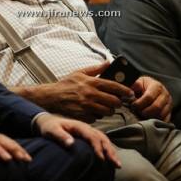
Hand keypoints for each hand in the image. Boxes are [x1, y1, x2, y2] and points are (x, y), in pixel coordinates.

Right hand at [14, 62, 133, 122]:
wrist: (50, 97)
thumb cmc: (66, 84)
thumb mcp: (80, 73)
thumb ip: (96, 69)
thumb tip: (108, 62)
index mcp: (91, 82)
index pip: (114, 86)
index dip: (125, 90)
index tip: (131, 93)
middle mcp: (90, 94)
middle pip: (114, 101)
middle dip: (118, 103)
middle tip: (117, 102)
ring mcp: (86, 106)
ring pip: (107, 111)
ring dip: (109, 110)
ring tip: (106, 107)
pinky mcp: (82, 116)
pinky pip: (97, 118)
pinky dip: (97, 116)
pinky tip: (93, 111)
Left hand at [35, 113, 120, 167]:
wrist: (48, 121)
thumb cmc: (49, 128)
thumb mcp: (52, 131)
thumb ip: (61, 137)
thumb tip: (71, 144)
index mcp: (79, 126)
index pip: (91, 136)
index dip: (97, 147)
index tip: (101, 159)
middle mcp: (86, 127)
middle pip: (102, 138)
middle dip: (110, 151)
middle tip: (116, 164)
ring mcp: (88, 130)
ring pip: (104, 139)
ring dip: (111, 151)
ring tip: (117, 164)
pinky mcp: (88, 135)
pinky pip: (101, 141)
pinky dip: (108, 149)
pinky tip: (111, 158)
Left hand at [130, 76, 171, 121]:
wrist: (154, 88)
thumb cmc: (144, 86)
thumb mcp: (139, 82)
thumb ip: (135, 86)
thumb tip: (131, 94)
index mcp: (157, 86)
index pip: (149, 97)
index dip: (139, 103)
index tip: (133, 105)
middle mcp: (165, 94)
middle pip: (156, 107)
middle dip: (144, 112)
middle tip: (137, 112)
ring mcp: (169, 103)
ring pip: (161, 115)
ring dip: (150, 117)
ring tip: (142, 115)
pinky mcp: (170, 111)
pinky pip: (165, 120)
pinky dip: (157, 122)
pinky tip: (149, 119)